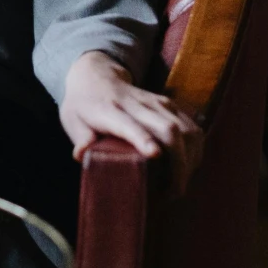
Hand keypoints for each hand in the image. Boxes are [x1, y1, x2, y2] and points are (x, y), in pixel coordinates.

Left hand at [60, 51, 203, 193]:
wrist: (96, 75)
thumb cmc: (83, 105)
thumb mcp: (72, 119)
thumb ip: (80, 137)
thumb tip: (82, 154)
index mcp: (111, 110)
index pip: (130, 124)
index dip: (144, 139)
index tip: (155, 155)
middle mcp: (137, 104)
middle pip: (169, 129)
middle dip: (179, 163)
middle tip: (174, 193)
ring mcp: (157, 103)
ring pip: (186, 129)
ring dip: (190, 160)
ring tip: (180, 184)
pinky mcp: (170, 105)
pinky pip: (192, 128)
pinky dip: (196, 150)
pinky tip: (188, 168)